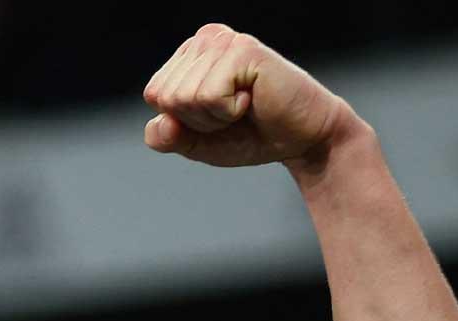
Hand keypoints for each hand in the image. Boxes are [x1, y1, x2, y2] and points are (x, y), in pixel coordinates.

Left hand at [142, 23, 352, 167]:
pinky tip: (252, 99)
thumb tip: (159, 124)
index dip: (182, 120)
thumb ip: (168, 138)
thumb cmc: (252, 136)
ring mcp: (223, 41)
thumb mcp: (198, 144)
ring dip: (215, 117)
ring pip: (185, 96)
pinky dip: (229, 111)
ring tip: (244, 106)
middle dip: (198, 120)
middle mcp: (203, 40)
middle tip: (233, 113)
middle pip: (166, 96)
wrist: (302, 139)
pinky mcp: (243, 49)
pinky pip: (209, 96)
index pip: (154, 95)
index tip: (217, 116)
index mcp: (189, 56)